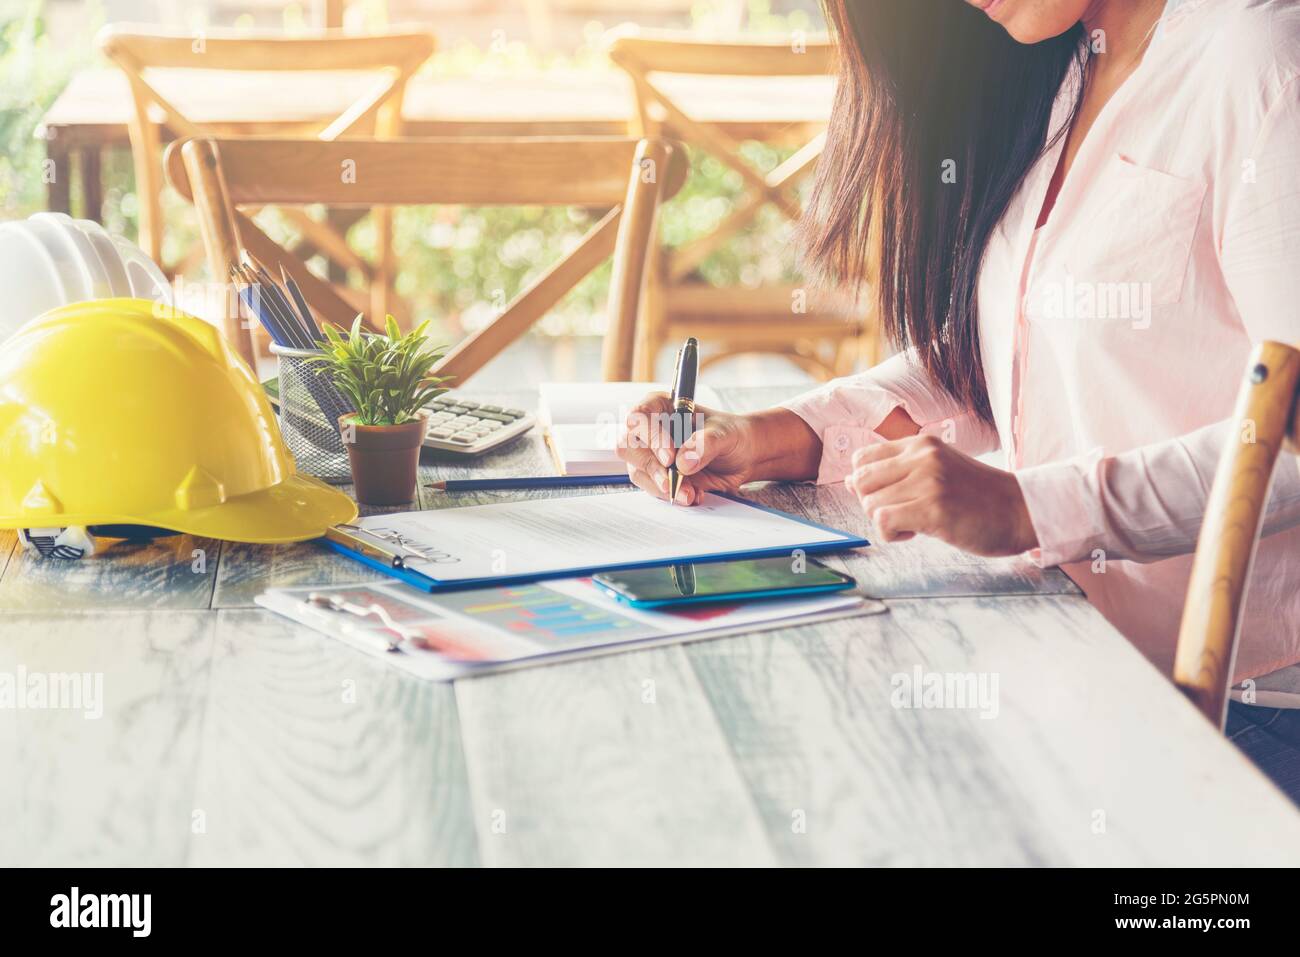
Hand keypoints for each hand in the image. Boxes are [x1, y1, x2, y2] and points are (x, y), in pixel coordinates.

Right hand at [617, 392, 758, 504]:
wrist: (744, 456)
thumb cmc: (731, 434)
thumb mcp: (725, 433)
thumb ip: (705, 443)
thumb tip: (683, 462)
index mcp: (662, 407)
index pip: (639, 416)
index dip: (649, 436)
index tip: (669, 457)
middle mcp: (651, 430)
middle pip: (628, 445)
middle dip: (650, 466)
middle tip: (671, 482)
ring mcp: (652, 455)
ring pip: (638, 471)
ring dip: (661, 486)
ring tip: (690, 493)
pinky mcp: (658, 476)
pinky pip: (653, 488)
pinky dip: (671, 495)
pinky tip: (692, 495)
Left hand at [846, 435, 1038, 555]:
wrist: (1021, 510)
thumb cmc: (979, 497)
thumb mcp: (938, 471)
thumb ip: (898, 473)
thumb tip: (850, 481)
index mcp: (921, 444)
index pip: (862, 458)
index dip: (867, 484)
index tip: (891, 497)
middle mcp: (922, 456)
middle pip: (860, 481)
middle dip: (871, 504)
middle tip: (900, 514)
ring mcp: (928, 481)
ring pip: (870, 503)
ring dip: (885, 522)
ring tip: (915, 523)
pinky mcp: (933, 508)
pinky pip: (883, 521)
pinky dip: (892, 534)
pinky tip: (916, 533)